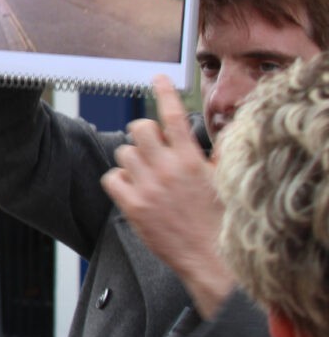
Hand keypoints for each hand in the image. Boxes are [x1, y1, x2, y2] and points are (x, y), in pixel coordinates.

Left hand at [102, 76, 234, 318]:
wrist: (211, 257)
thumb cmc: (220, 221)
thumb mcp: (224, 182)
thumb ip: (212, 156)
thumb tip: (209, 137)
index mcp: (192, 160)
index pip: (174, 116)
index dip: (165, 92)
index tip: (157, 78)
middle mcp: (168, 169)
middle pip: (138, 127)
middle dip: (144, 134)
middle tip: (152, 148)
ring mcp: (148, 187)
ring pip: (123, 152)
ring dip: (132, 159)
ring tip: (147, 175)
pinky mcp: (133, 206)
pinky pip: (112, 178)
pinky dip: (120, 182)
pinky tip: (134, 191)